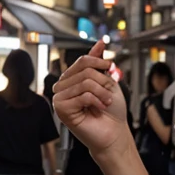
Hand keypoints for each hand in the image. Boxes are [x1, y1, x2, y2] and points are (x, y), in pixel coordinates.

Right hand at [52, 42, 128, 156]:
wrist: (114, 132)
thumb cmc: (111, 110)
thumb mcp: (108, 81)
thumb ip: (99, 62)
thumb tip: (100, 43)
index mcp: (71, 79)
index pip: (83, 61)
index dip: (99, 62)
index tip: (111, 68)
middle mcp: (63, 87)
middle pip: (85, 71)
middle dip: (104, 82)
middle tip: (108, 95)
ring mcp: (60, 98)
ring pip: (85, 83)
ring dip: (102, 93)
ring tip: (105, 103)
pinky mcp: (61, 109)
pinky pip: (83, 96)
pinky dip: (97, 102)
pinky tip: (99, 109)